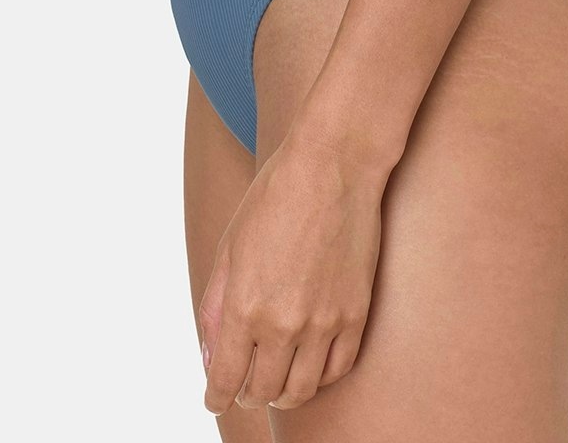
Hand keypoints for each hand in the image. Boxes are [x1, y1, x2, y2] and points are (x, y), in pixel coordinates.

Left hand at [198, 124, 387, 415]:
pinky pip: (338, 369)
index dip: (216, 397)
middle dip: (248, 395)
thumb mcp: (230, 246)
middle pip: (263, 391)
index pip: (225, 379)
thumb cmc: (276, 196)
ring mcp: (323, 322)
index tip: (214, 401)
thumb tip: (211, 354)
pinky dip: (320, 376)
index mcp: (244, 306)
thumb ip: (215, 306)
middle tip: (245, 388)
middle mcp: (282, 324)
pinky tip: (311, 365)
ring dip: (283, 394)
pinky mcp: (356, 315)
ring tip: (277, 383)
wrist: (334, 165)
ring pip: (301, 390)